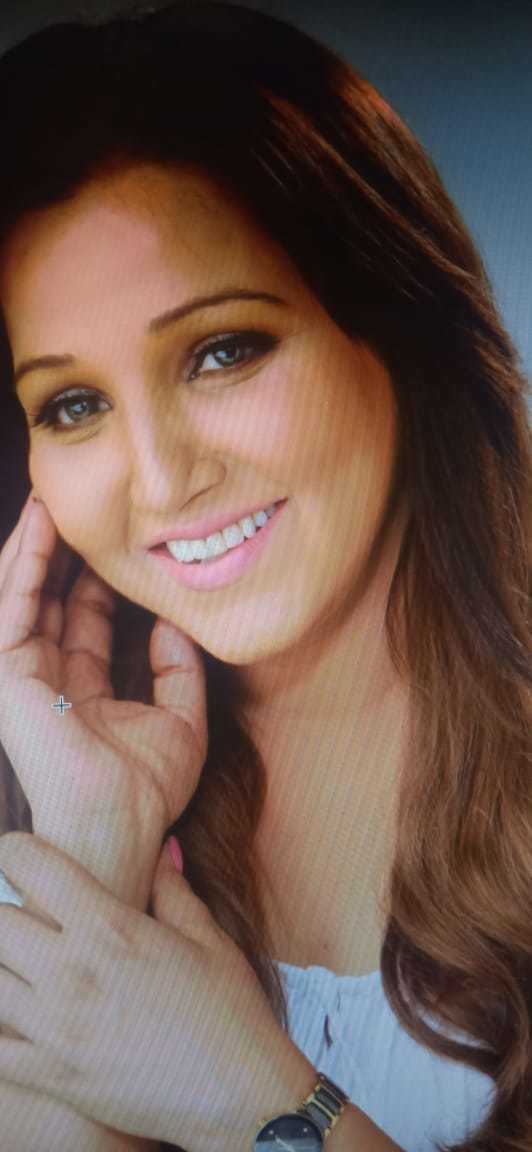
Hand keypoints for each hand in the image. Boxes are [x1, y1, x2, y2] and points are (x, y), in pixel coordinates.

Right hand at [0, 493, 207, 907]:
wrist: (121, 818)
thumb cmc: (149, 786)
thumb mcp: (181, 719)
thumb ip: (179, 670)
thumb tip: (174, 624)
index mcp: (82, 691)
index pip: (83, 622)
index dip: (96, 580)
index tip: (113, 541)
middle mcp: (47, 680)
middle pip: (47, 602)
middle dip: (58, 554)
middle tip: (71, 505)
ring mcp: (23, 678)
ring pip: (23, 598)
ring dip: (35, 548)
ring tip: (48, 501)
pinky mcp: (8, 676)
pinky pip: (13, 608)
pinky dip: (24, 567)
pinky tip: (40, 530)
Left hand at [0, 833, 305, 1151]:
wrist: (241, 1097)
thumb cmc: (229, 1012)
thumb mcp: (207, 939)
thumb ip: (173, 890)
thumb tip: (162, 848)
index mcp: (110, 928)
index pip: (32, 867)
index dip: (16, 852)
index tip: (19, 857)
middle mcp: (73, 972)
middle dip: (8, 912)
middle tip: (31, 920)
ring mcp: (56, 1029)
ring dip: (4, 970)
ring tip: (27, 970)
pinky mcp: (51, 1076)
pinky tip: (20, 1020)